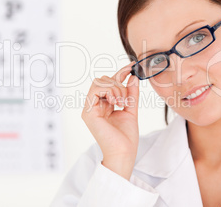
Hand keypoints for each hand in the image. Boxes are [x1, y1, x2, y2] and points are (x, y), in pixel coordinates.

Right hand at [81, 61, 139, 179]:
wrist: (124, 153)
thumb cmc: (126, 137)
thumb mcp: (131, 109)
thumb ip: (131, 93)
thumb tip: (132, 76)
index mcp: (103, 105)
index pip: (108, 82)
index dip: (120, 73)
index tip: (131, 67)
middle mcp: (94, 105)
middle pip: (103, 79)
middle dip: (118, 84)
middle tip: (127, 100)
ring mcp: (89, 109)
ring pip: (99, 82)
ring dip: (115, 88)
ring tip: (122, 102)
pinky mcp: (88, 112)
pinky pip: (96, 90)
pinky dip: (110, 92)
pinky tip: (117, 103)